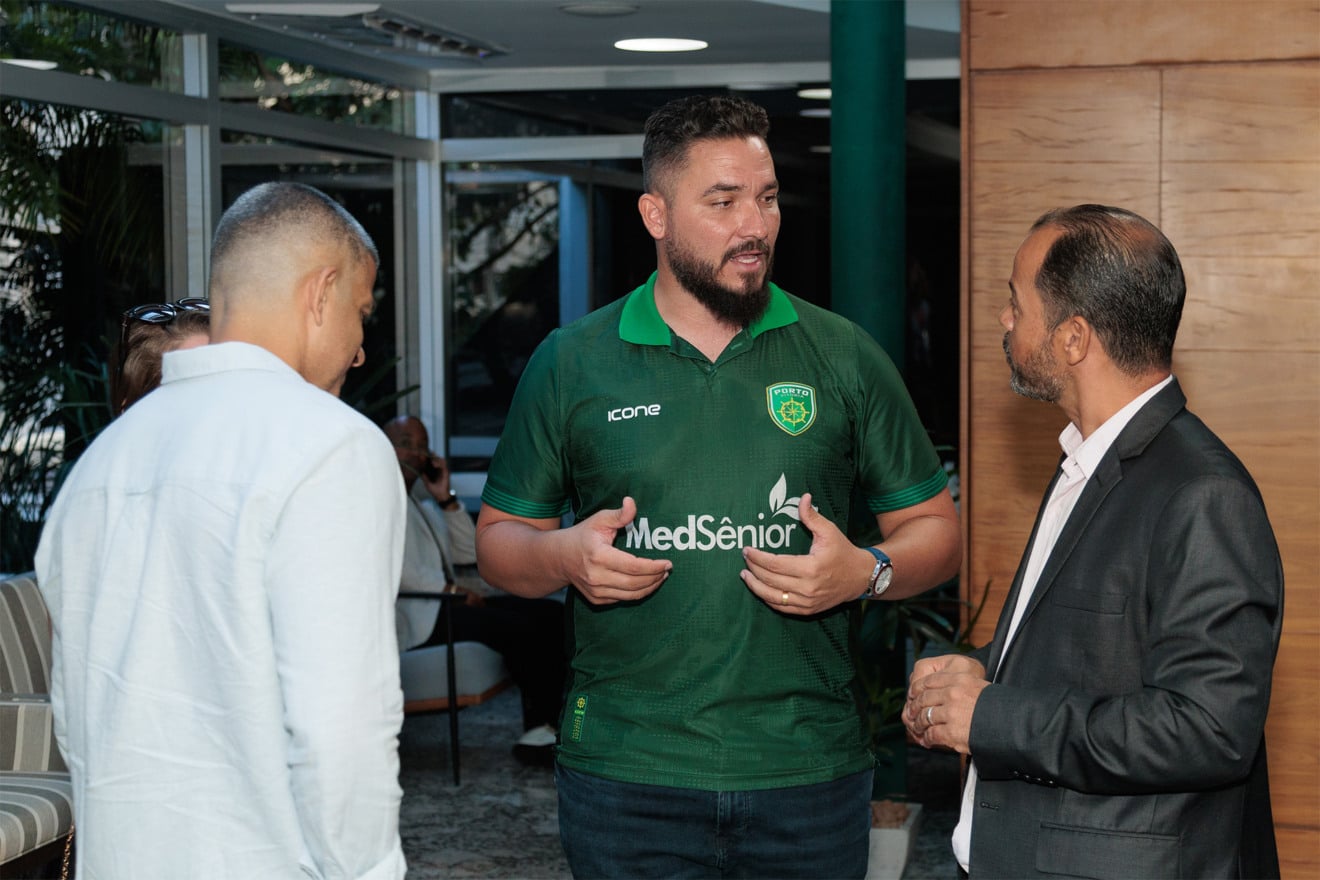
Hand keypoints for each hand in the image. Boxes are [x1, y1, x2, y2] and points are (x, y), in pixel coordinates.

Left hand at [420, 454, 450, 499]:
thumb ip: (424, 477)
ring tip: (431, 461)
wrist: (440, 496)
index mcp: (433, 471)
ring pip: (440, 460)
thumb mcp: (427, 483)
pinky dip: (439, 464)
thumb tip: (421, 471)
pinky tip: (435, 465)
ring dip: (435, 459)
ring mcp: (442, 470)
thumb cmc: (435, 490)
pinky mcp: (446, 472)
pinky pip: (444, 465)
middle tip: (425, 454)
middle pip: (435, 459)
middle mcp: (438, 470)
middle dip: (431, 456)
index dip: (426, 458)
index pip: (430, 462)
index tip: (420, 455)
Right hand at [563, 497, 671, 604]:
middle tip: (667, 569)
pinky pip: (623, 599)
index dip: (654, 566)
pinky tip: (645, 583)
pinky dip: (637, 593)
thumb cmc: (583, 536)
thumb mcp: (599, 520)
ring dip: (650, 587)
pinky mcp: (597, 599)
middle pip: (635, 583)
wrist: (559, 557)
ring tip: (661, 577)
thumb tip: (632, 502)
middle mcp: (596, 576)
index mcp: (598, 555)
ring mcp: (596, 590)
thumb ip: (619, 514)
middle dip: (656, 577)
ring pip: (631, 595)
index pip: (633, 566)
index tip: (667, 562)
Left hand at [740, 493, 867, 614]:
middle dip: (753, 569)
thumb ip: (811, 516)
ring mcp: (807, 602)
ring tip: (745, 576)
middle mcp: (807, 587)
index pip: (775, 564)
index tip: (746, 549)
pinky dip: (768, 599)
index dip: (757, 557)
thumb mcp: (829, 531)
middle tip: (744, 559)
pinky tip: (760, 590)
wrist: (861, 576)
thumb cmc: (843, 551)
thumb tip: (803, 497)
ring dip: (755, 587)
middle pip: (770, 580)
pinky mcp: (808, 610)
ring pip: (773, 597)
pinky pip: (782, 608)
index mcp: (810, 568)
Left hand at [903, 653, 988, 754]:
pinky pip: (931, 734)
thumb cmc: (997, 707)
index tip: (913, 694)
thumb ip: (959, 685)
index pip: (929, 680)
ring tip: (918, 729)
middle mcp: (953, 693)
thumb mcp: (978, 686)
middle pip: (924, 698)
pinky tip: (927, 740)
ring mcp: (951, 712)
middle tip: (911, 714)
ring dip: (919, 725)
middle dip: (915, 708)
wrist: (1011, 724)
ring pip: (924, 717)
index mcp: (959, 679)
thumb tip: (941, 691)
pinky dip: (927, 738)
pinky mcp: (951, 731)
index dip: (917, 688)